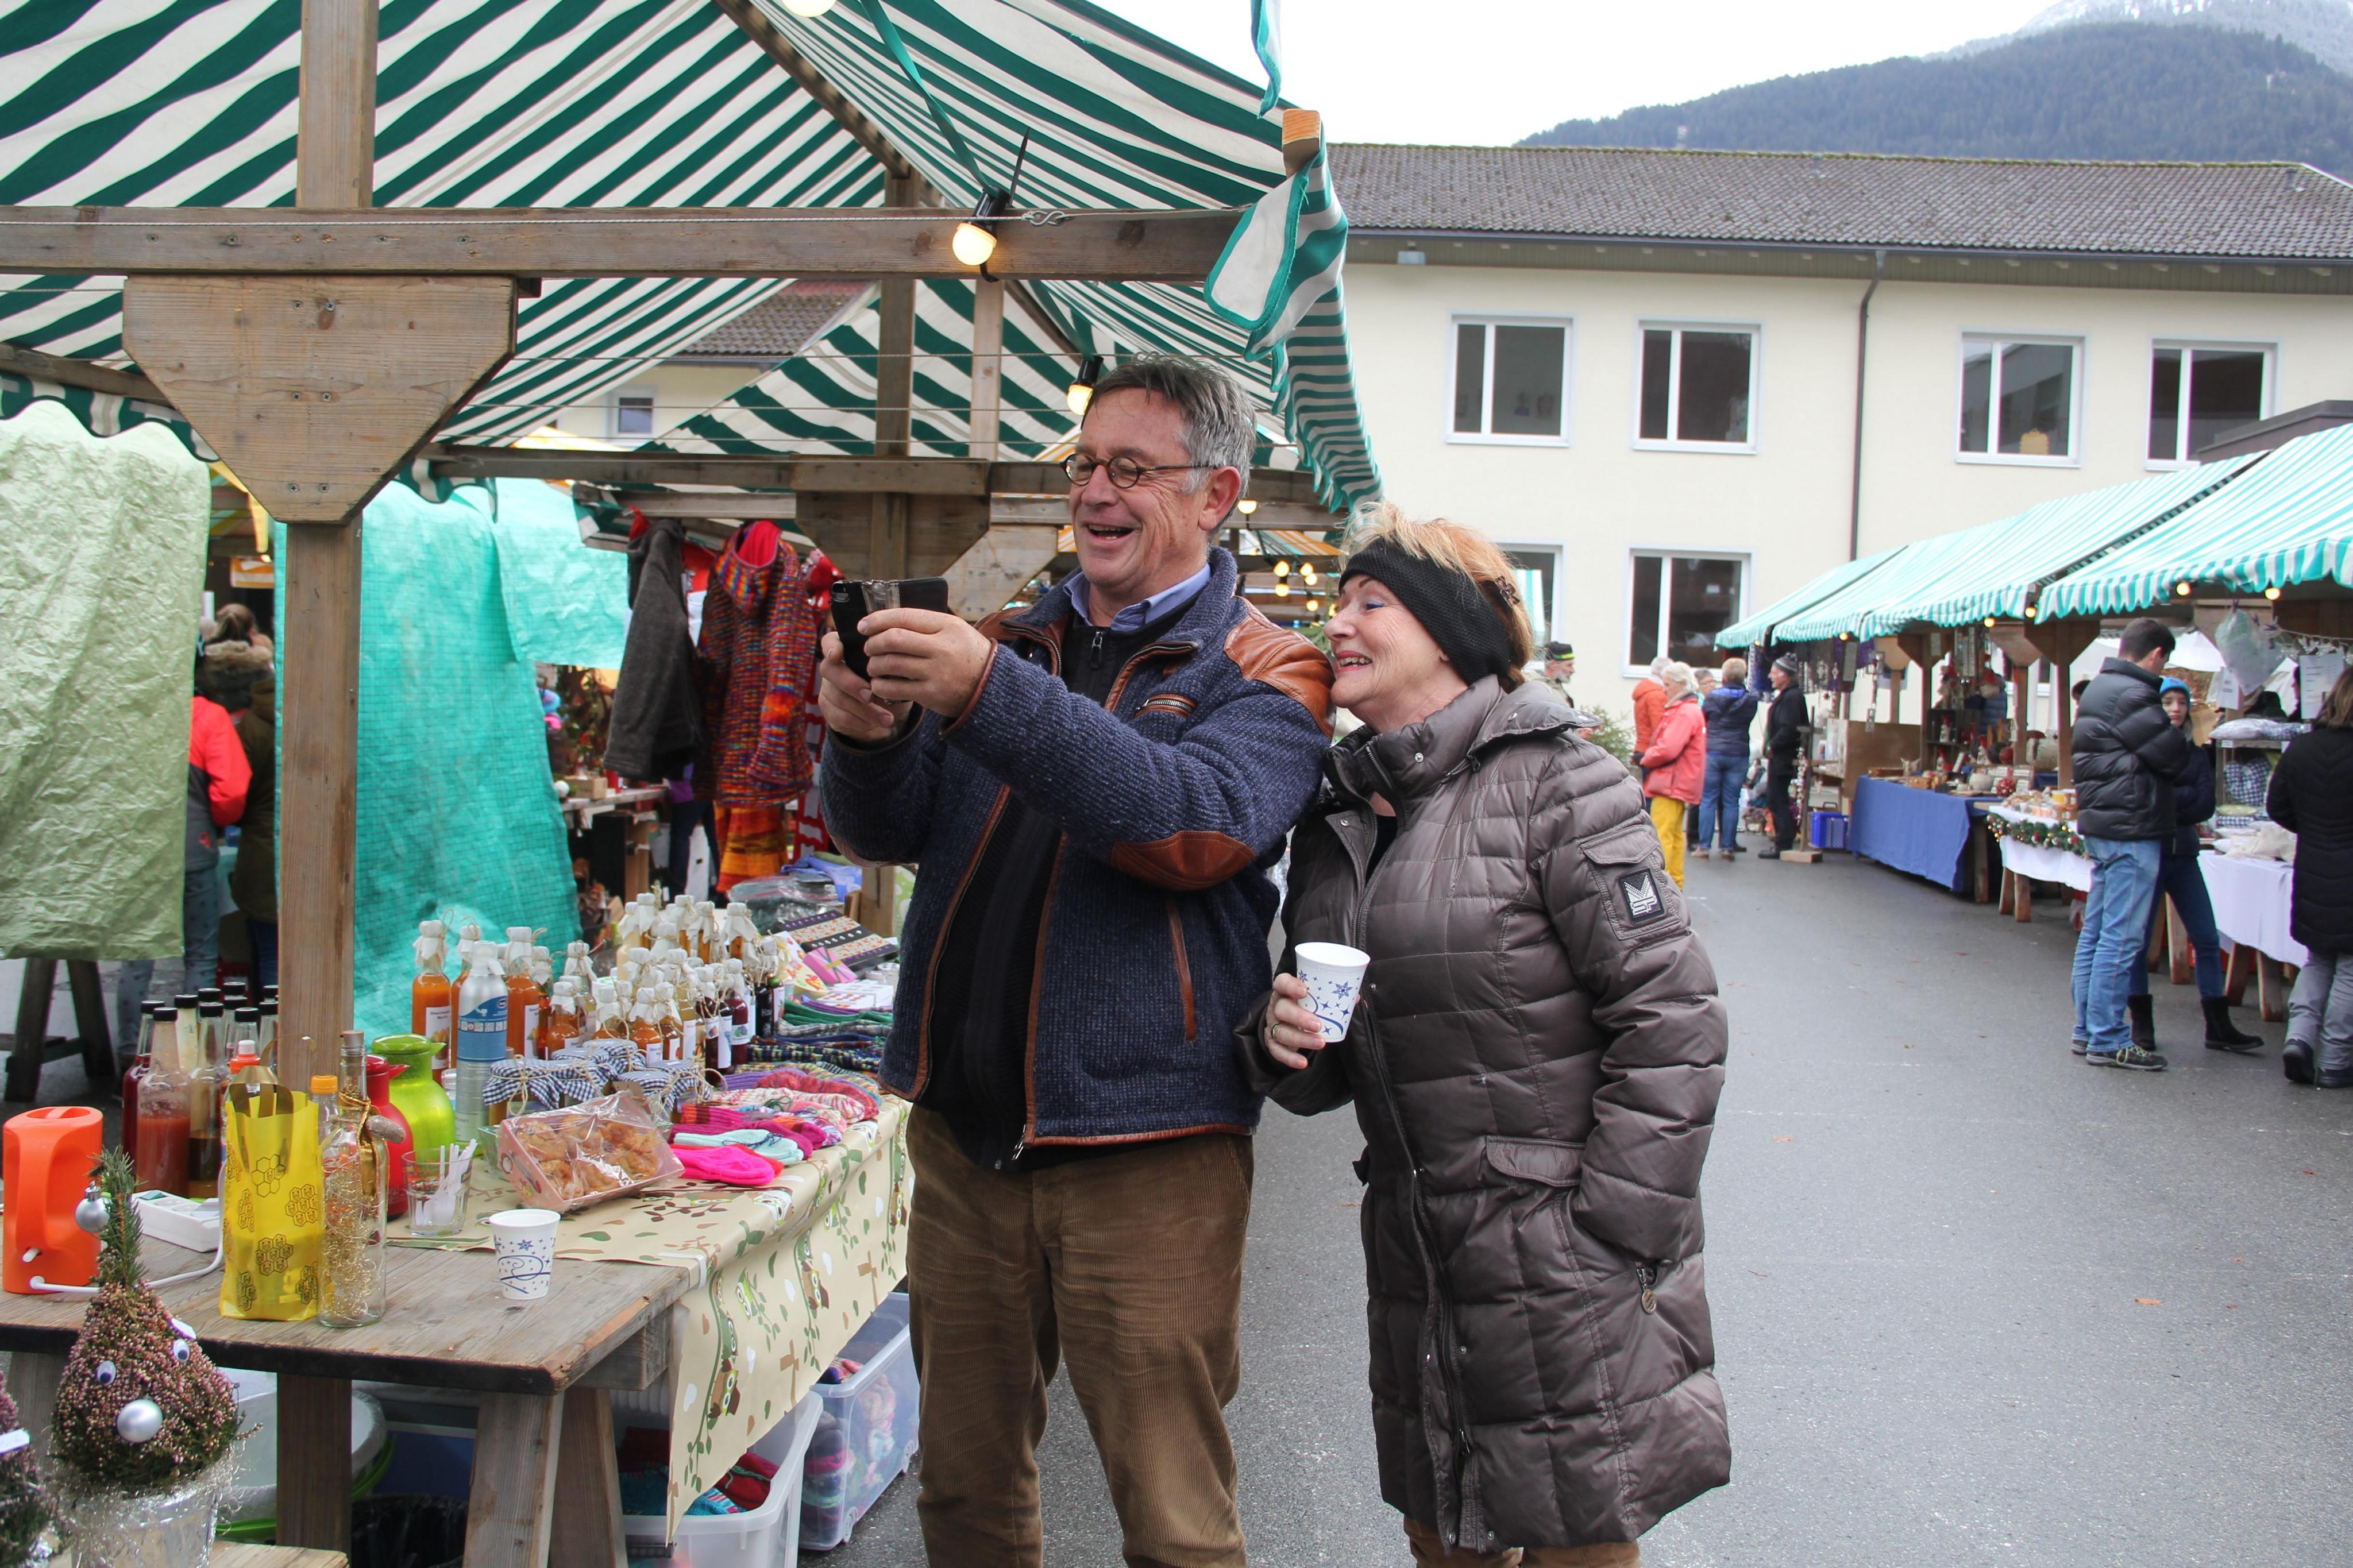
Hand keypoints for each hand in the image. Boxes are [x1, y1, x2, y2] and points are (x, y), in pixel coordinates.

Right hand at [817, 629, 909, 742]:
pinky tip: (874, 724)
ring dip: (863, 710)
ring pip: (837, 697)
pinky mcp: (829, 709)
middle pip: (829, 670)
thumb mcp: (894, 673)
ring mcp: (828, 688)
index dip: (830, 647)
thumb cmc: (892, 684)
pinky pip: (839, 716)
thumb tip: (896, 665)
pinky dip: (859, 722)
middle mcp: (833, 668)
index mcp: (848, 651)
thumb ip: (890, 665)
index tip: (837, 654)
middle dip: (851, 684)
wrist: (889, 712)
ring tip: (887, 719)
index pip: (830, 641)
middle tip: (870, 695)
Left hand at [859, 609, 995, 720]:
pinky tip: (879, 684)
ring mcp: (937, 672)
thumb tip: (885, 621)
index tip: (863, 625)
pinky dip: (880, 686)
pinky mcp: (931, 695)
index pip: (904, 616)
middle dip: (873, 643)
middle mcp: (942, 647)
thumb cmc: (967, 655)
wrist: (991, 687)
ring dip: (874, 665)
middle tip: (868, 647)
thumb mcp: (954, 630)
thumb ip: (925, 624)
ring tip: (873, 666)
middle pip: (893, 639)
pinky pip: (894, 688)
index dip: (877, 619)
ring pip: (890, 664)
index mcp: (947, 626)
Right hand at [1264, 972, 1327, 1070]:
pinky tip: (1303, 1062)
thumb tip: (1356, 998)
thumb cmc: (1304, 1005)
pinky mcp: (1272, 1041)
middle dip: (1300, 1017)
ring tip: (1320, 1043)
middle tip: (1318, 1025)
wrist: (1286, 1021)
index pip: (1282, 983)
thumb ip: (1332, 995)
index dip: (1290, 985)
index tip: (1304, 991)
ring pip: (1281, 1032)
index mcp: (1285, 990)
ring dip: (1301, 1038)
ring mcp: (1273, 1025)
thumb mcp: (1314, 997)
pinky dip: (1290, 1058)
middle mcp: (1276, 1006)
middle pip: (1282, 1009)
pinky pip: (1277, 1051)